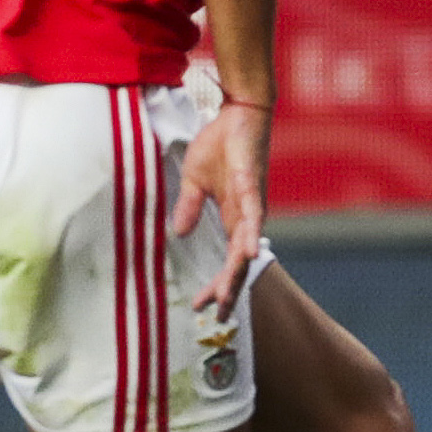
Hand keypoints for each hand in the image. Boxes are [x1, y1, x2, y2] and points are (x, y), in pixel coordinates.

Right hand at [171, 102, 269, 313]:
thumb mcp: (194, 181)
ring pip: (244, 248)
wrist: (239, 114)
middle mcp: (246, 218)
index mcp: (233, 217)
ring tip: (227, 297)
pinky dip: (250, 237)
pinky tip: (248, 254)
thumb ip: (190, 207)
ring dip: (236, 273)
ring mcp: (251, 204)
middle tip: (219, 317)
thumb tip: (180, 233)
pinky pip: (252, 218)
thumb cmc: (219, 144)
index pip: (226, 260)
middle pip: (238, 263)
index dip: (216, 283)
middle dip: (227, 290)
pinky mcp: (251, 187)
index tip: (202, 305)